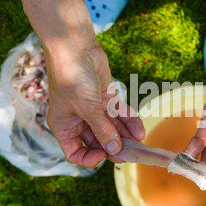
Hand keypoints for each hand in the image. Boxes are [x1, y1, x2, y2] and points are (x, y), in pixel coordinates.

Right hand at [45, 44, 144, 167]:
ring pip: (111, 128)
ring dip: (125, 136)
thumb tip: (115, 150)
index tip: (104, 155)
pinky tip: (140, 131)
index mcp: (65, 126)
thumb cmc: (72, 77)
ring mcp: (93, 109)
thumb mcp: (87, 108)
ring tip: (140, 144)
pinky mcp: (106, 98)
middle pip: (98, 142)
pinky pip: (119, 114)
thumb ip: (102, 130)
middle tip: (131, 154)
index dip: (89, 158)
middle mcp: (78, 120)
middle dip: (114, 147)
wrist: (76, 47)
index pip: (75, 152)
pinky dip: (130, 121)